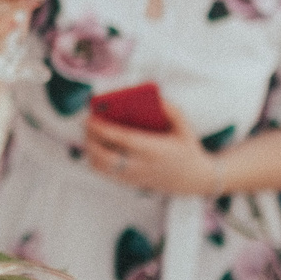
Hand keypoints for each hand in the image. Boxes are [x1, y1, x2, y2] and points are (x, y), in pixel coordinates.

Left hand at [83, 99, 214, 195]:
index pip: (123, 140)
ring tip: (89, 132)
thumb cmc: (187, 149)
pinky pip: (104, 173)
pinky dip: (95, 158)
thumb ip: (171, 109)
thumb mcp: (185, 126)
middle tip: (86, 121)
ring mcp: (133, 176)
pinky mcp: (129, 182)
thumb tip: (154, 97)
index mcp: (155, 150)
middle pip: (106, 156)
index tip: (91, 117)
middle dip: (91, 139)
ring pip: (101, 167)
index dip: (104, 129)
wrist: (194, 179)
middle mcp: (141, 165)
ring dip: (90, 149)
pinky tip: (95, 144)